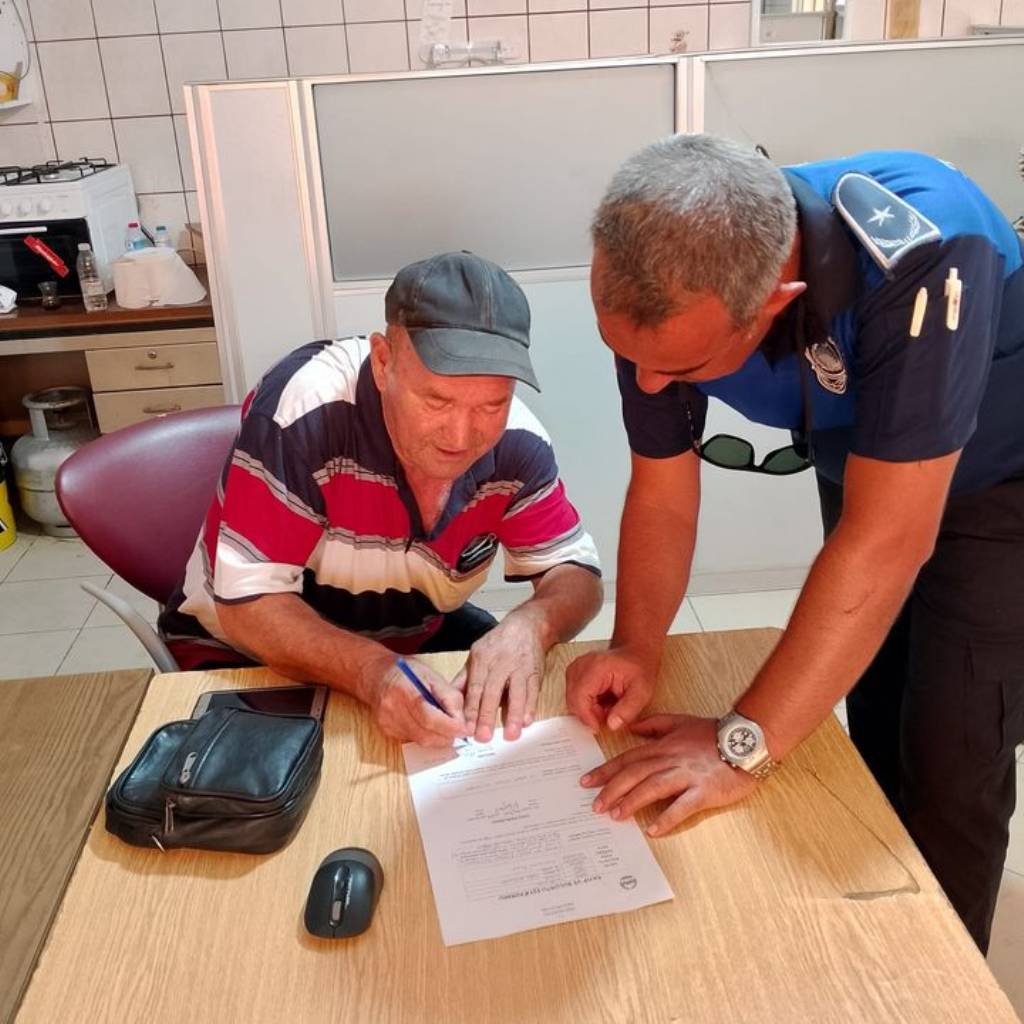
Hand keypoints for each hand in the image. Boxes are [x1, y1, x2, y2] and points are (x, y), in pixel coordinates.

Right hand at [368, 656, 466, 746]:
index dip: (450, 726)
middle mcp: (393, 710)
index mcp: (404, 690)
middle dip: (448, 735)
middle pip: (426, 734)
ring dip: (439, 737)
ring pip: (421, 741)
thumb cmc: (404, 671)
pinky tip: (429, 725)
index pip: (430, 718)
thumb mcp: (431, 674)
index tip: (466, 728)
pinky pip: (413, 740)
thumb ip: (448, 695)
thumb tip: (462, 719)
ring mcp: (388, 723)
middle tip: (460, 729)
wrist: (376, 675)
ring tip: (447, 725)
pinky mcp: (388, 731)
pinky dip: (427, 735)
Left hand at [455, 613, 545, 741]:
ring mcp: (520, 668)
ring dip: (514, 715)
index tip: (467, 728)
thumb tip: (448, 701)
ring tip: (511, 736)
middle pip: (493, 692)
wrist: (528, 626)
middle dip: (488, 715)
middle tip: (483, 737)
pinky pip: (533, 692)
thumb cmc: (498, 644)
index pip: (475, 687)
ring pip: (517, 693)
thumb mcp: (476, 655)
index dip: (471, 708)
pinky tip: (527, 722)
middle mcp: (501, 663)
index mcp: (482, 659)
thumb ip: (464, 679)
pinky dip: (531, 707)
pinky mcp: (535, 673)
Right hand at [565, 645, 657, 732]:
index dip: (586, 716)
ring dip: (588, 709)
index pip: (580, 697)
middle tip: (608, 715)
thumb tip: (611, 725)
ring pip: (572, 699)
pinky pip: (574, 695)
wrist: (635, 653)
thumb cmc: (639, 668)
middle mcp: (582, 665)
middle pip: (573, 699)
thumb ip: (628, 710)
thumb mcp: (642, 692)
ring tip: (607, 706)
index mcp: (597, 666)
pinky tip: (601, 701)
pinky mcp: (575, 673)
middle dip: (589, 714)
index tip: (598, 727)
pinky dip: (586, 703)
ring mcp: (576, 668)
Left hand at [580, 714, 757, 834]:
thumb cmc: (714, 733)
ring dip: (632, 801)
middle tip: (594, 805)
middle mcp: (671, 759)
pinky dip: (667, 818)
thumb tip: (631, 728)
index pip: (628, 758)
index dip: (606, 770)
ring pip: (652, 787)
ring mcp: (687, 775)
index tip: (587, 782)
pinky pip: (682, 806)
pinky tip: (653, 829)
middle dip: (612, 789)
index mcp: (663, 746)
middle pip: (635, 773)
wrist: (747, 740)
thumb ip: (654, 725)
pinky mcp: (704, 791)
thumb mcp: (680, 721)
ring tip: (616, 815)